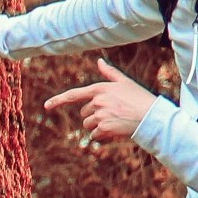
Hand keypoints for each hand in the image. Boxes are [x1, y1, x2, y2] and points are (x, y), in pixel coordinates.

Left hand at [43, 58, 157, 145]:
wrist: (150, 116)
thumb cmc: (139, 98)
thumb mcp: (125, 82)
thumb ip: (109, 73)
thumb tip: (99, 61)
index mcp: (100, 88)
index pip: (74, 94)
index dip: (58, 100)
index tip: (46, 106)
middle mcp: (97, 101)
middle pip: (84, 113)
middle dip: (94, 116)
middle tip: (112, 115)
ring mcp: (100, 114)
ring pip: (88, 125)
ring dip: (98, 126)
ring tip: (115, 122)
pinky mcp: (104, 127)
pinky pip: (94, 135)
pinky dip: (102, 135)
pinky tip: (115, 130)